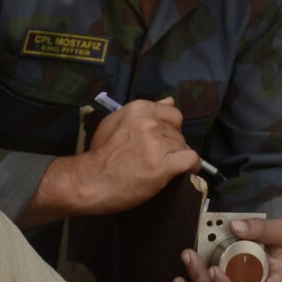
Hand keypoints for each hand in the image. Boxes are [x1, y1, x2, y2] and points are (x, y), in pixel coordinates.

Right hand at [64, 99, 198, 216]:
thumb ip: (144, 112)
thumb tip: (170, 100)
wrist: (90, 181)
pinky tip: (184, 171)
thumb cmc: (100, 154)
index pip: (173, 114)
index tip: (159, 141)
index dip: (169, 129)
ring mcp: (157, 144)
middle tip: (155, 159)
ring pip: (184, 147)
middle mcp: (150, 122)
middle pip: (178, 133)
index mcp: (139, 109)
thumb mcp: (115, 122)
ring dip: (176, 158)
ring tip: (160, 168)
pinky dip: (191, 166)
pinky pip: (191, 160)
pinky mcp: (164, 165)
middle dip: (171, 146)